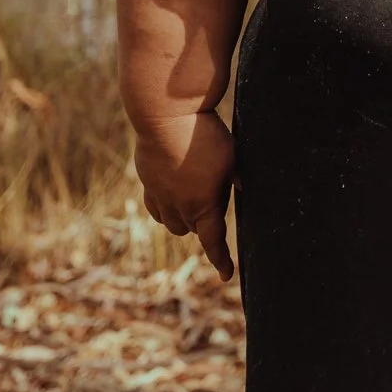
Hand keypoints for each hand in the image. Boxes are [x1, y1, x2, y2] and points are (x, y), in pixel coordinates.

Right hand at [133, 110, 236, 278]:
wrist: (166, 116)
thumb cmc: (205, 136)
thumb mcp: (232, 158)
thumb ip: (237, 177)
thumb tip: (244, 186)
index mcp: (203, 205)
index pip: (213, 241)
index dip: (221, 259)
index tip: (226, 275)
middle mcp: (179, 206)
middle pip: (192, 229)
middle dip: (204, 226)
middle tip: (216, 204)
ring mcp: (159, 195)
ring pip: (171, 223)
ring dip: (183, 220)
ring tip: (193, 203)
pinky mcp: (147, 181)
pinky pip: (155, 207)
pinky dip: (164, 209)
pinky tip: (171, 197)